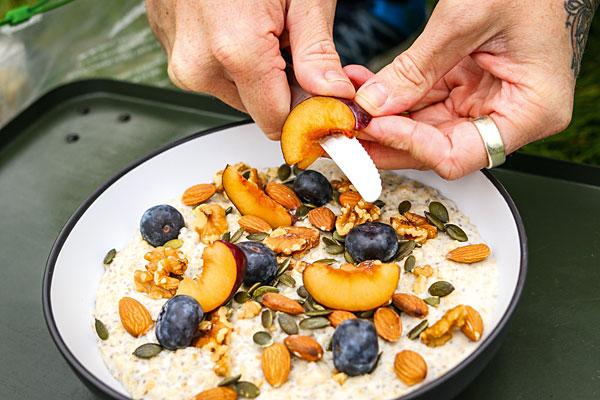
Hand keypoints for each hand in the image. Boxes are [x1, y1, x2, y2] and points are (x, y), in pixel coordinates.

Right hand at [145, 0, 353, 138]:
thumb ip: (317, 54)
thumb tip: (332, 95)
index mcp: (235, 51)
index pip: (276, 122)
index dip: (306, 117)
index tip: (325, 108)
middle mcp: (199, 62)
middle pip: (256, 108)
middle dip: (283, 90)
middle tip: (299, 52)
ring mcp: (179, 54)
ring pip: (234, 90)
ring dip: (258, 73)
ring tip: (268, 29)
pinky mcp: (170, 43)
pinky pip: (211, 68)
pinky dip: (233, 57)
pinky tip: (242, 24)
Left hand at [350, 0, 577, 178]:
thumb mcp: (466, 18)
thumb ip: (418, 67)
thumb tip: (374, 105)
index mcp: (532, 110)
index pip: (459, 155)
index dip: (412, 146)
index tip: (376, 127)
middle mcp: (509, 115)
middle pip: (436, 148)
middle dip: (388, 137)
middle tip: (349, 127)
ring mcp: (484, 102)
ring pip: (422, 129)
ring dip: (383, 117)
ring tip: (349, 104)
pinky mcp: (465, 88)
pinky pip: (422, 102)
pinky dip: (392, 96)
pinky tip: (365, 88)